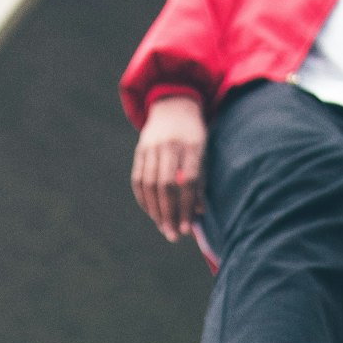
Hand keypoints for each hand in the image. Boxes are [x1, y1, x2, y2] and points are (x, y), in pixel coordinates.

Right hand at [131, 96, 206, 241]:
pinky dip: (144, 200)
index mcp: (191, 145)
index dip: (187, 206)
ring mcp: (151, 147)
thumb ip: (201, 181)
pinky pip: (138, 180)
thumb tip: (198, 213)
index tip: (188, 229)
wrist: (173, 106)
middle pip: (166, 185)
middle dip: (169, 213)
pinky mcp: (139, 151)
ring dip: (155, 211)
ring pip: (150, 184)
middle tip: (173, 236)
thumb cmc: (195, 136)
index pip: (188, 180)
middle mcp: (169, 145)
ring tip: (164, 228)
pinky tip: (152, 213)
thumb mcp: (204, 153)